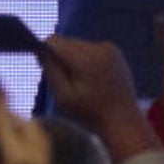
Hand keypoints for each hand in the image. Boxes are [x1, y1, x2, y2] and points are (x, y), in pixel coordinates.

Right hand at [37, 36, 156, 162]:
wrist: (123, 121)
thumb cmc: (90, 113)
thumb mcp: (63, 96)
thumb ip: (51, 70)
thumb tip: (40, 48)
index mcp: (86, 59)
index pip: (54, 41)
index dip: (46, 54)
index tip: (50, 72)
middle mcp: (99, 48)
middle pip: (66, 42)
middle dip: (61, 57)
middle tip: (68, 82)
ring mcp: (109, 47)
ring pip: (76, 44)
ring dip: (73, 58)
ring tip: (83, 82)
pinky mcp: (114, 50)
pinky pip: (89, 48)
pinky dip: (85, 59)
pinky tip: (93, 78)